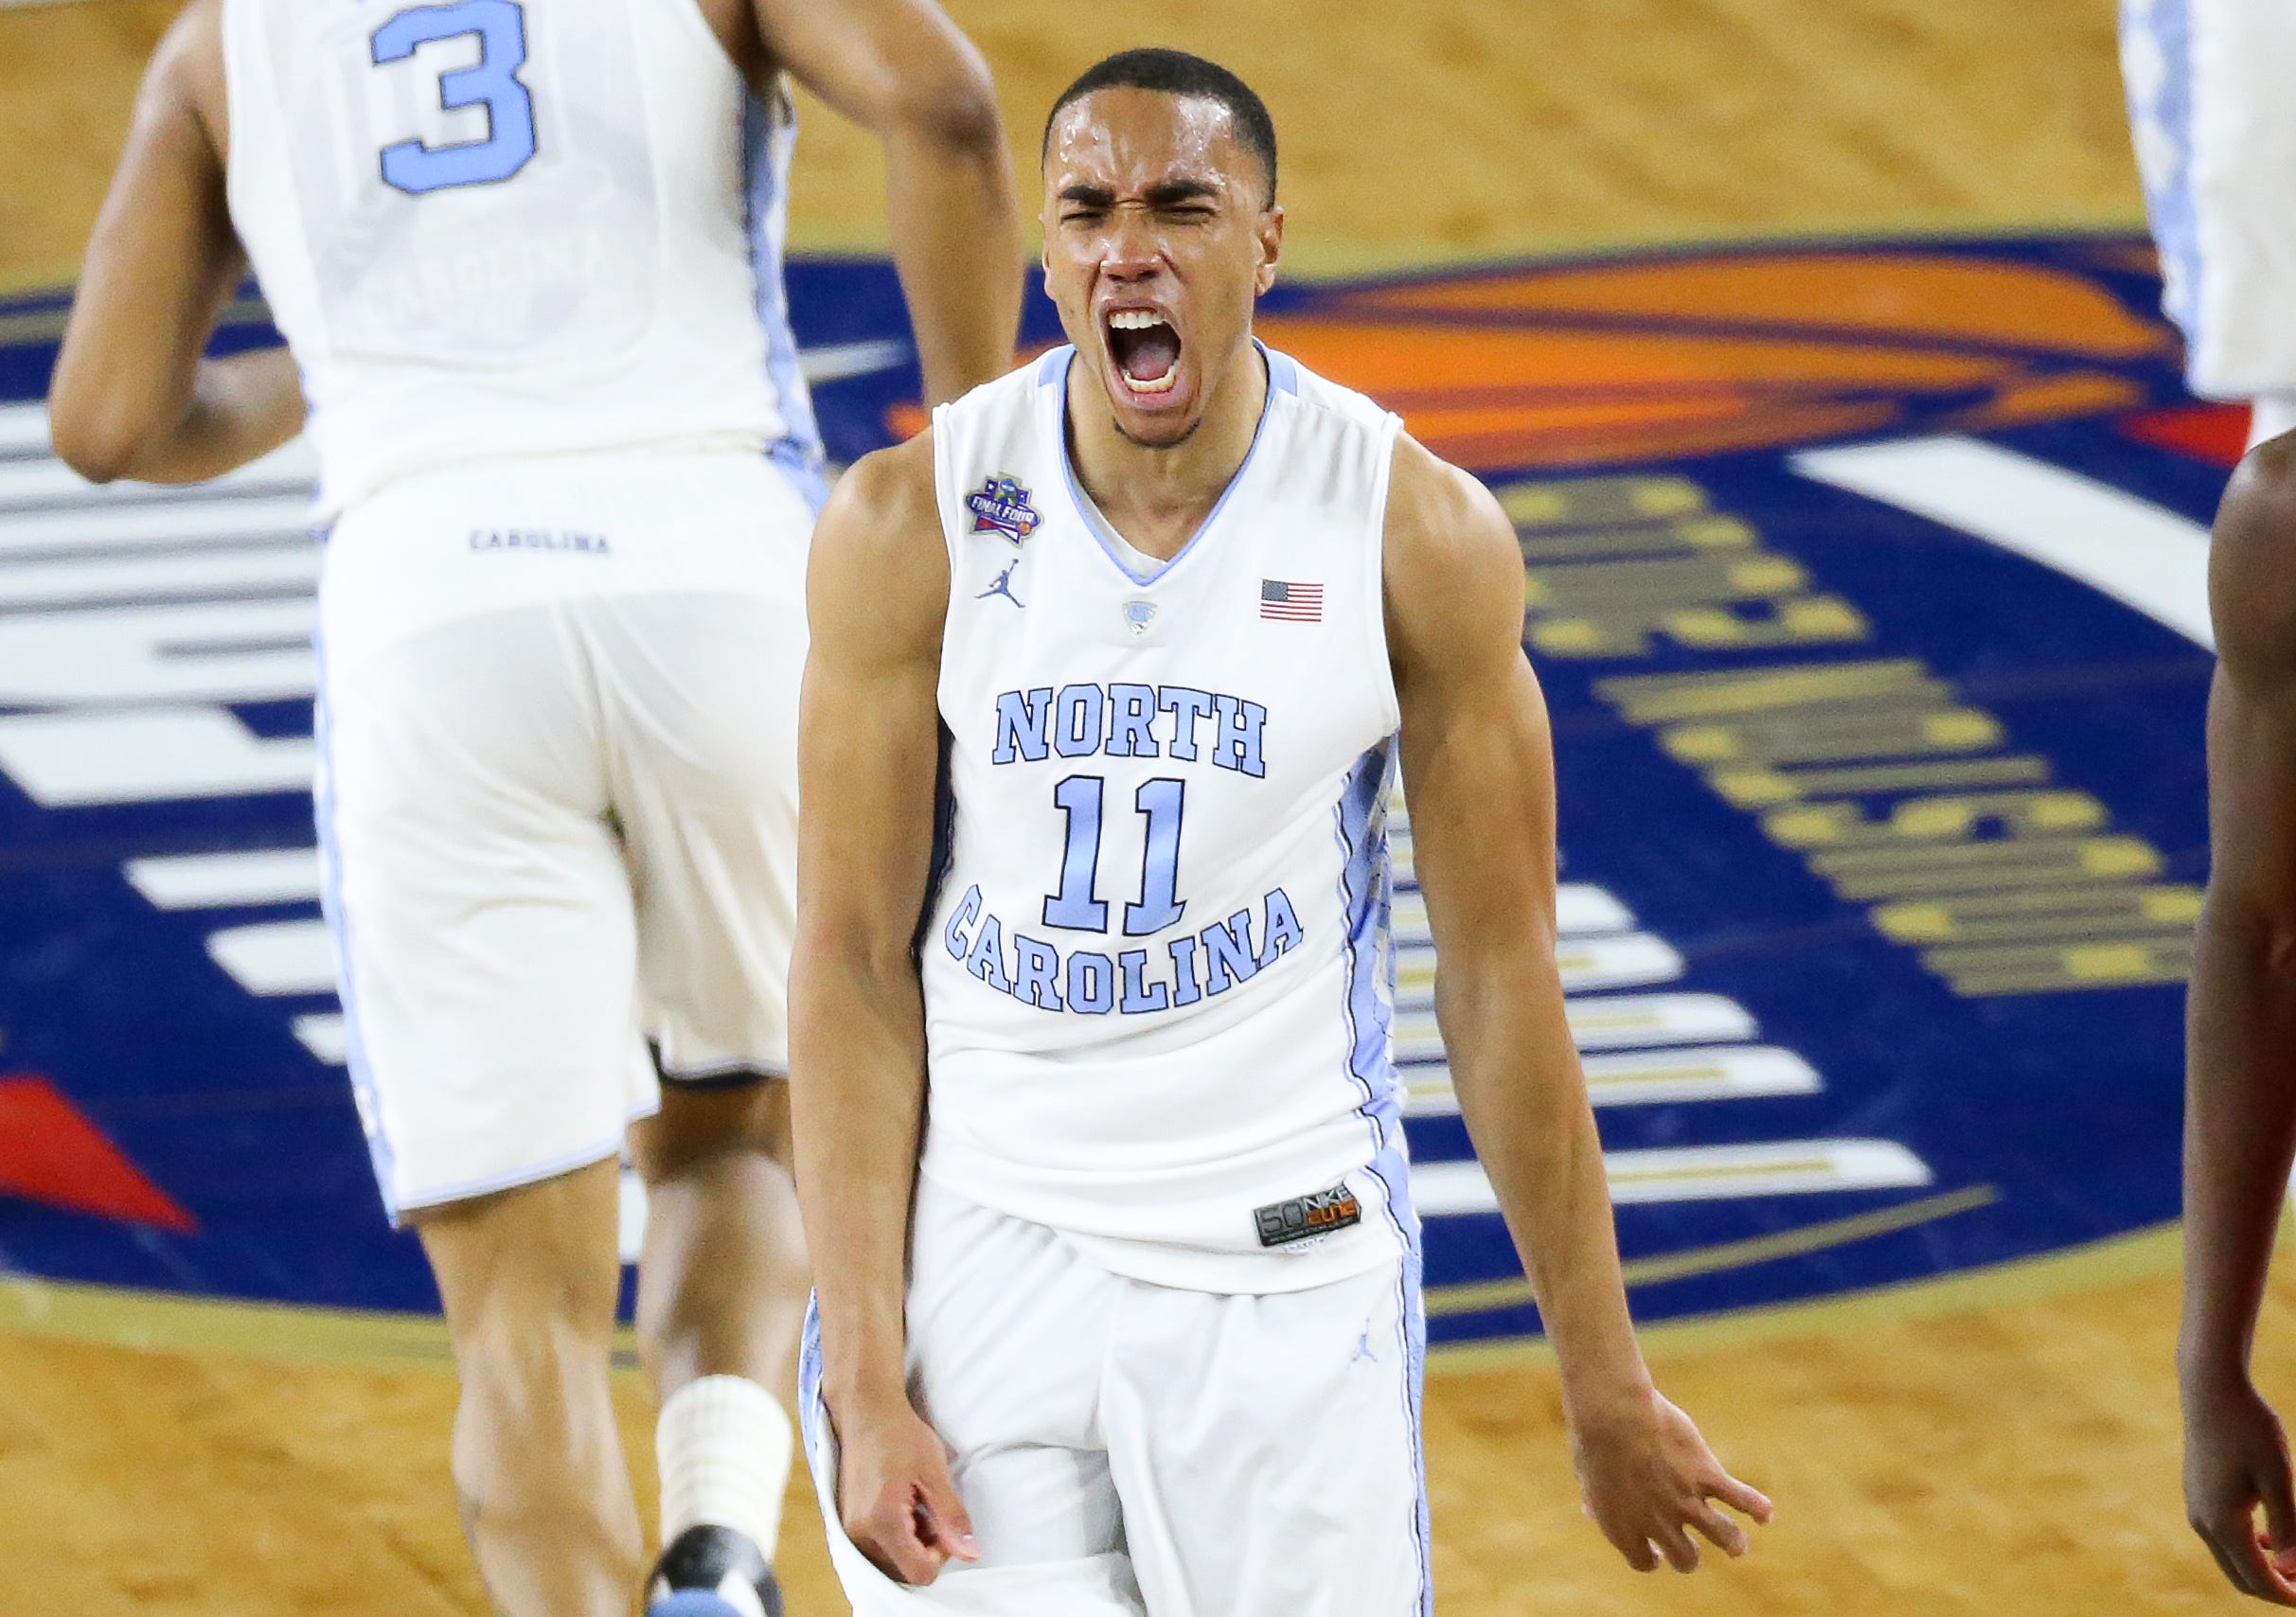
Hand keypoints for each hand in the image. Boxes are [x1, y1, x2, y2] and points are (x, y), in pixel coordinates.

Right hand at [831, 1394, 979, 1584]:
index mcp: (882, 1522)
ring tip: (915, 1508)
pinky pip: (875, 1551)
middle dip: (924, 1550)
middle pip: (902, 1573)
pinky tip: (901, 1509)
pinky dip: (894, 1539)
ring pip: (889, 1564)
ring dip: (909, 1546)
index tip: (944, 1524)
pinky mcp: (845, 1525)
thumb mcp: (935, 1473)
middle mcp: (858, 1534)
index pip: (918, 1573)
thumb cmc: (902, 1436)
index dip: (940, 1555)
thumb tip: (970, 1555)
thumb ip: (951, 1518)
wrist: (866, 1414)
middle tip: (930, 1512)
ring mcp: (848, 1532)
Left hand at [1570, 1386, 1772, 1572]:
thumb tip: (1589, 1510)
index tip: (1657, 1554)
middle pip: (1686, 1558)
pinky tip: (1765, 1514)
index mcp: (1623, 1528)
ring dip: (1734, 1544)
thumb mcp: (1586, 1475)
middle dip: (1690, 1557)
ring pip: (1723, 1537)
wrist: (1613, 1414)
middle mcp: (1658, 1523)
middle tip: (1694, 1549)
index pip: (1644, 1561)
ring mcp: (1686, 1501)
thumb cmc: (1594, 1438)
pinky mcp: (1706, 1475)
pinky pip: (1741, 1498)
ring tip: (1738, 1547)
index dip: (1653, 1559)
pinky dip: (1757, 1507)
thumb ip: (1595, 1500)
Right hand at [2185, 1370, 2295, 1602]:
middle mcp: (2203, 1522)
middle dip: (2277, 1587)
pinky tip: (2275, 1536)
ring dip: (2264, 1568)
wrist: (2211, 1389)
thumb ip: (2289, 1528)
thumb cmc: (2251, 1429)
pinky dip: (2250, 1549)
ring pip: (2232, 1560)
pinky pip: (2224, 1538)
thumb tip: (2293, 1569)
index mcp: (2224, 1523)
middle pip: (2242, 1578)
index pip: (2260, 1581)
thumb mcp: (2280, 1480)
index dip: (2291, 1596)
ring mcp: (2196, 1508)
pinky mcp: (2197, 1495)